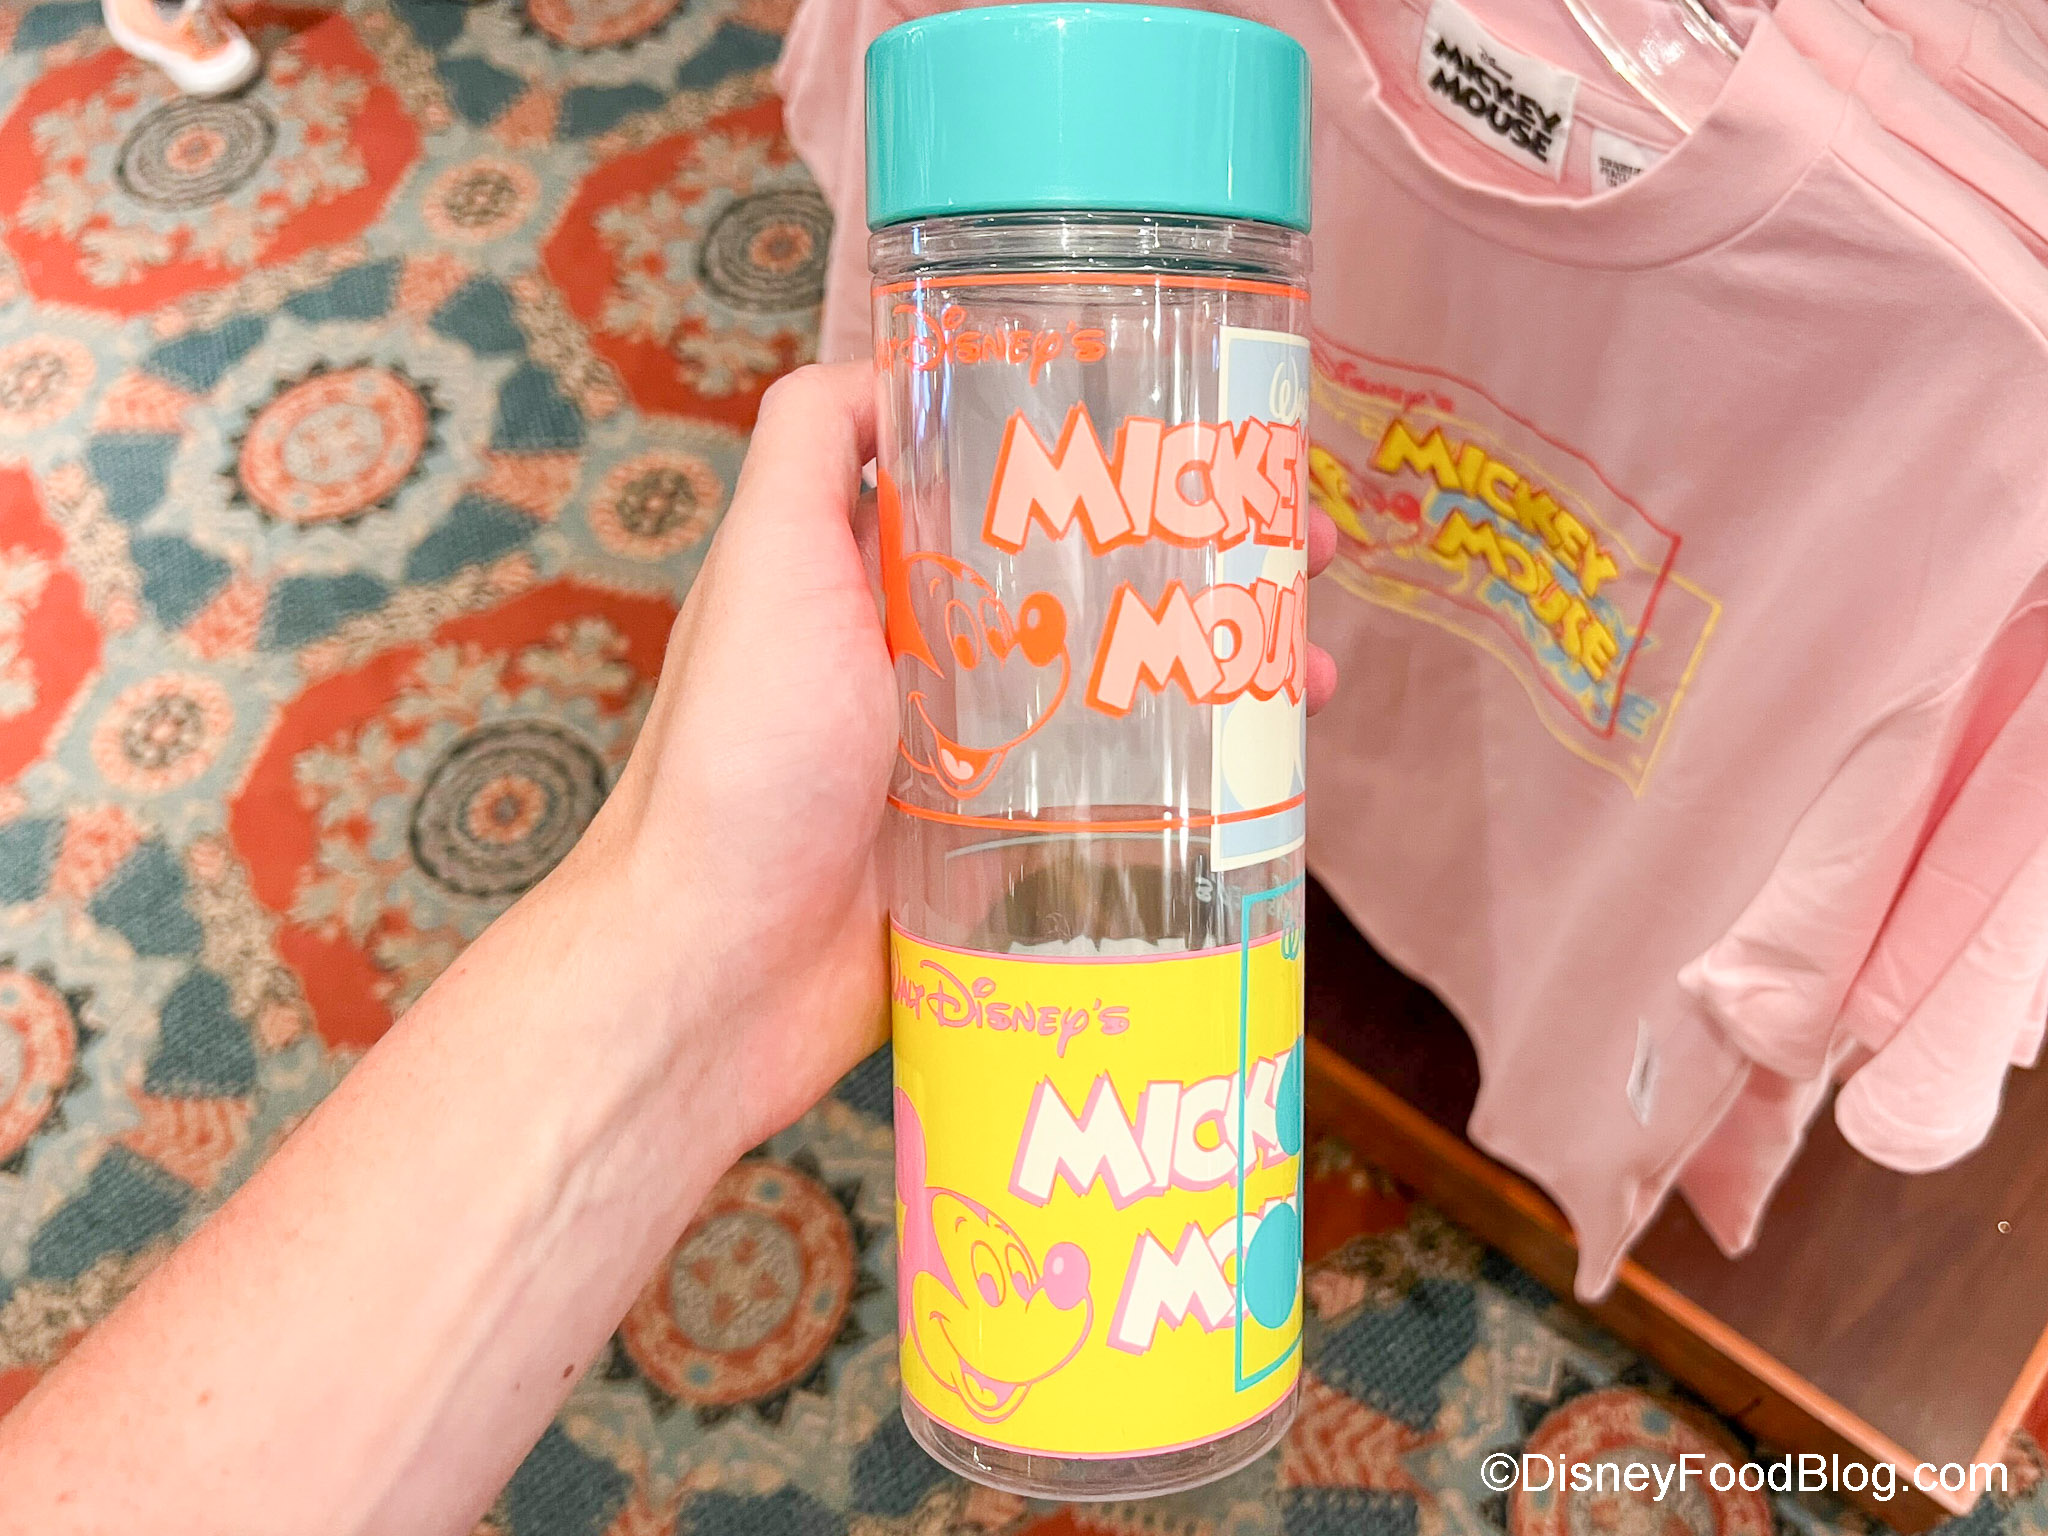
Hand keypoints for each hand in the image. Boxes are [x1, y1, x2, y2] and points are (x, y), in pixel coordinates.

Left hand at [580, 362, 1339, 1156]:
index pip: (1018, 486)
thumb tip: (888, 356)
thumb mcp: (764, 563)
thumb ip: (807, 442)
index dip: (1117, 456)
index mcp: (878, 575)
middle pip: (1092, 583)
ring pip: (1120, 691)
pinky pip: (1111, 800)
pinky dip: (1190, 782)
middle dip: (1202, 562)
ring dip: (1220, 673)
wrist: (715, 972)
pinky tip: (1264, 778)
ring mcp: (975, 759)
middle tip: (1302, 552)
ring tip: (1306, 675)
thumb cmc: (737, 761)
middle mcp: (931, 657)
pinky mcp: (1003, 853)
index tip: (1210, 436)